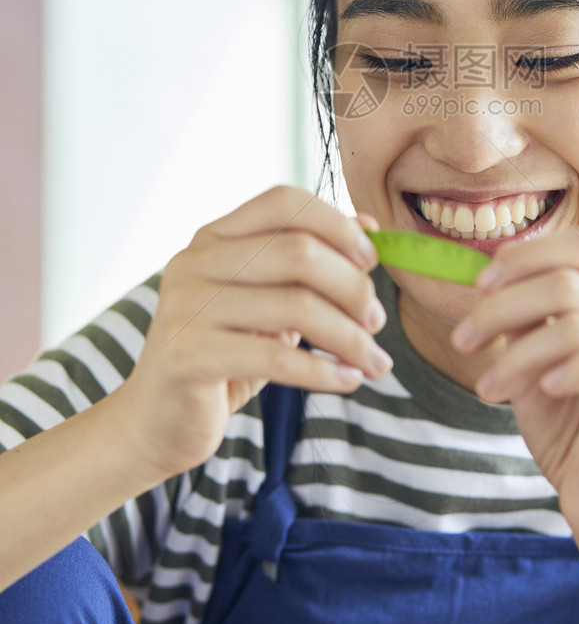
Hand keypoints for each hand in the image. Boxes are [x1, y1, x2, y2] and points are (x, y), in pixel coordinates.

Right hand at [114, 186, 388, 483]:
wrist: (156, 421)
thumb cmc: (223, 355)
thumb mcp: (267, 302)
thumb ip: (308, 263)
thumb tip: (369, 224)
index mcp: (214, 237)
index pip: (283, 202)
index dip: (337, 224)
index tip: (373, 260)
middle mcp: (195, 261)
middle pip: (299, 251)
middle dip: (354, 287)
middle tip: (377, 322)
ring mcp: (187, 306)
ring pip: (296, 306)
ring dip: (350, 337)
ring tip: (375, 361)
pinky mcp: (188, 355)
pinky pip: (276, 357)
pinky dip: (324, 370)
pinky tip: (349, 379)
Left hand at [451, 226, 578, 553]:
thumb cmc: (567, 430)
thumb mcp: (529, 365)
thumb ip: (521, 321)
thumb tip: (488, 280)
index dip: (526, 255)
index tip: (480, 285)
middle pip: (570, 277)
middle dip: (503, 304)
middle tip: (462, 340)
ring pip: (577, 321)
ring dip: (517, 352)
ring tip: (487, 387)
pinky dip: (567, 369)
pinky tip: (542, 390)